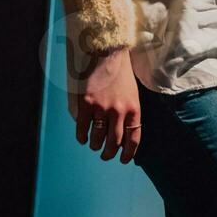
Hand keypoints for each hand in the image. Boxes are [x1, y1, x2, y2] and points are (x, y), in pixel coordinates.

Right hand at [71, 47, 140, 163]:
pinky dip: (82, 136)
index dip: (128, 153)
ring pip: (98, 137)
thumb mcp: (134, 95)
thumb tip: (125, 135)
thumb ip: (130, 114)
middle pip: (114, 142)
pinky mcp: (86, 104)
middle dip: (110, 153)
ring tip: (95, 146)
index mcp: (134, 109)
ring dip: (96, 145)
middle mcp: (119, 111)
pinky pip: (82, 127)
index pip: (133, 138)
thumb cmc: (123, 76)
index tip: (123, 160)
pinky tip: (82, 138)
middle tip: (106, 156)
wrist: (108, 55)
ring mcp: (102, 108)